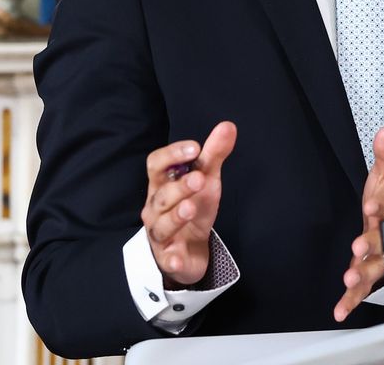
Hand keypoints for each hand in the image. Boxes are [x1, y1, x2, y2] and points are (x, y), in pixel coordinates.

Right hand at [140, 120, 236, 285]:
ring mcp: (159, 234)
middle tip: (200, 178)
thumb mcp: (205, 180)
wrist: (190, 249)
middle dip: (179, 186)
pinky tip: (178, 258)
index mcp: (161, 184)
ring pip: (161, 225)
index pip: (156, 164)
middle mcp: (155, 208)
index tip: (194, 147)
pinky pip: (167, 258)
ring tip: (191, 208)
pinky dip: (172, 258)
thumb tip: (228, 125)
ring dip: (175, 216)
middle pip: (161, 195)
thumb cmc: (192, 207)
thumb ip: (213, 154)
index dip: (172, 154)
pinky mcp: (168, 258)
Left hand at [334, 127, 383, 321]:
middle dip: (372, 246)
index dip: (382, 207)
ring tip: (350, 279)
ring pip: (375, 267)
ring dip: (363, 274)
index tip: (371, 206)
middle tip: (359, 248)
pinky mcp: (369, 269)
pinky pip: (362, 288)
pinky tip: (340, 310)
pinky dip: (352, 300)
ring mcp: (381, 256)